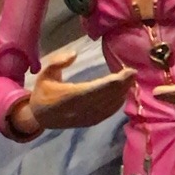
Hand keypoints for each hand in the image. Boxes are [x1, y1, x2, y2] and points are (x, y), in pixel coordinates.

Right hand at [21, 49, 135, 129]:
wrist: (40, 117)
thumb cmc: (43, 92)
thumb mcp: (44, 73)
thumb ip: (58, 62)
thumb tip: (75, 53)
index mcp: (68, 96)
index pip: (95, 89)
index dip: (114, 81)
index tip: (127, 72)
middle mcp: (80, 109)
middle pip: (107, 96)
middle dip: (122, 85)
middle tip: (133, 73)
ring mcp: (87, 117)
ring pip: (110, 105)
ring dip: (122, 92)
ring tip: (130, 80)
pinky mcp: (91, 122)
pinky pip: (108, 113)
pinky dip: (117, 103)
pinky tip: (123, 93)